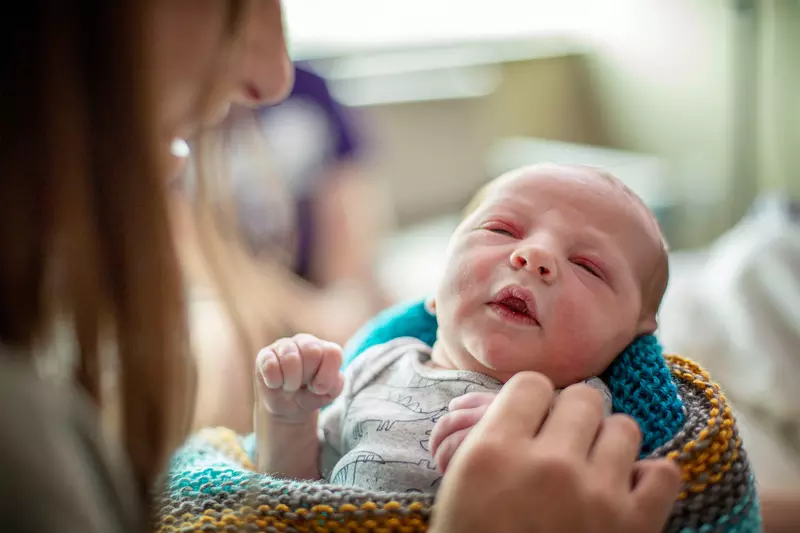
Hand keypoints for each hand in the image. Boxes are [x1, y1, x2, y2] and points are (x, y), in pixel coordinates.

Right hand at [255, 334, 343, 422]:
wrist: (288, 406)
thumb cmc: (311, 394)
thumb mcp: (328, 393)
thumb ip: (334, 384)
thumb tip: (320, 383)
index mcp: (324, 348)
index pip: (333, 353)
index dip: (327, 375)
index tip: (319, 387)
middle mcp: (305, 341)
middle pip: (312, 351)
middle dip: (308, 376)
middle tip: (303, 385)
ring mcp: (284, 345)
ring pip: (290, 358)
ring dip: (291, 382)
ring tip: (290, 386)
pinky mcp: (265, 355)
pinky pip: (270, 365)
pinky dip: (274, 382)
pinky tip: (276, 383)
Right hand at [431, 373, 680, 532]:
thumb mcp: (458, 488)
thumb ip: (487, 438)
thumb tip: (517, 402)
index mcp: (494, 451)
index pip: (532, 383)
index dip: (533, 400)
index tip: (532, 418)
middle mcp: (547, 463)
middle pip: (582, 398)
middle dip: (572, 417)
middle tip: (562, 445)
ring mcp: (596, 494)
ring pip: (624, 427)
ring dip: (608, 444)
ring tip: (592, 469)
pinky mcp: (634, 526)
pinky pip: (664, 472)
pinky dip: (649, 478)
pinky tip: (626, 491)